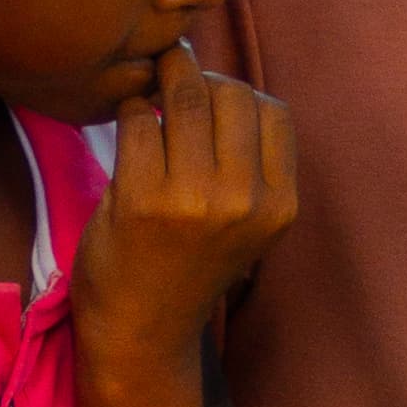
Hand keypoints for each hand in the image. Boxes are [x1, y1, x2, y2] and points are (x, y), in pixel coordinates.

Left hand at [73, 42, 296, 373]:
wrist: (140, 331)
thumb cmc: (186, 265)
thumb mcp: (245, 222)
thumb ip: (248, 163)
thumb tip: (219, 81)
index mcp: (279, 205)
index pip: (272, 111)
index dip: (238, 92)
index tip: (209, 94)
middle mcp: (244, 201)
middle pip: (231, 93)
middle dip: (199, 76)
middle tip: (172, 74)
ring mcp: (194, 199)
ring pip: (185, 97)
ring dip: (161, 81)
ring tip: (149, 85)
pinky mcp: (141, 198)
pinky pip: (138, 119)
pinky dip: (131, 108)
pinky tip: (127, 120)